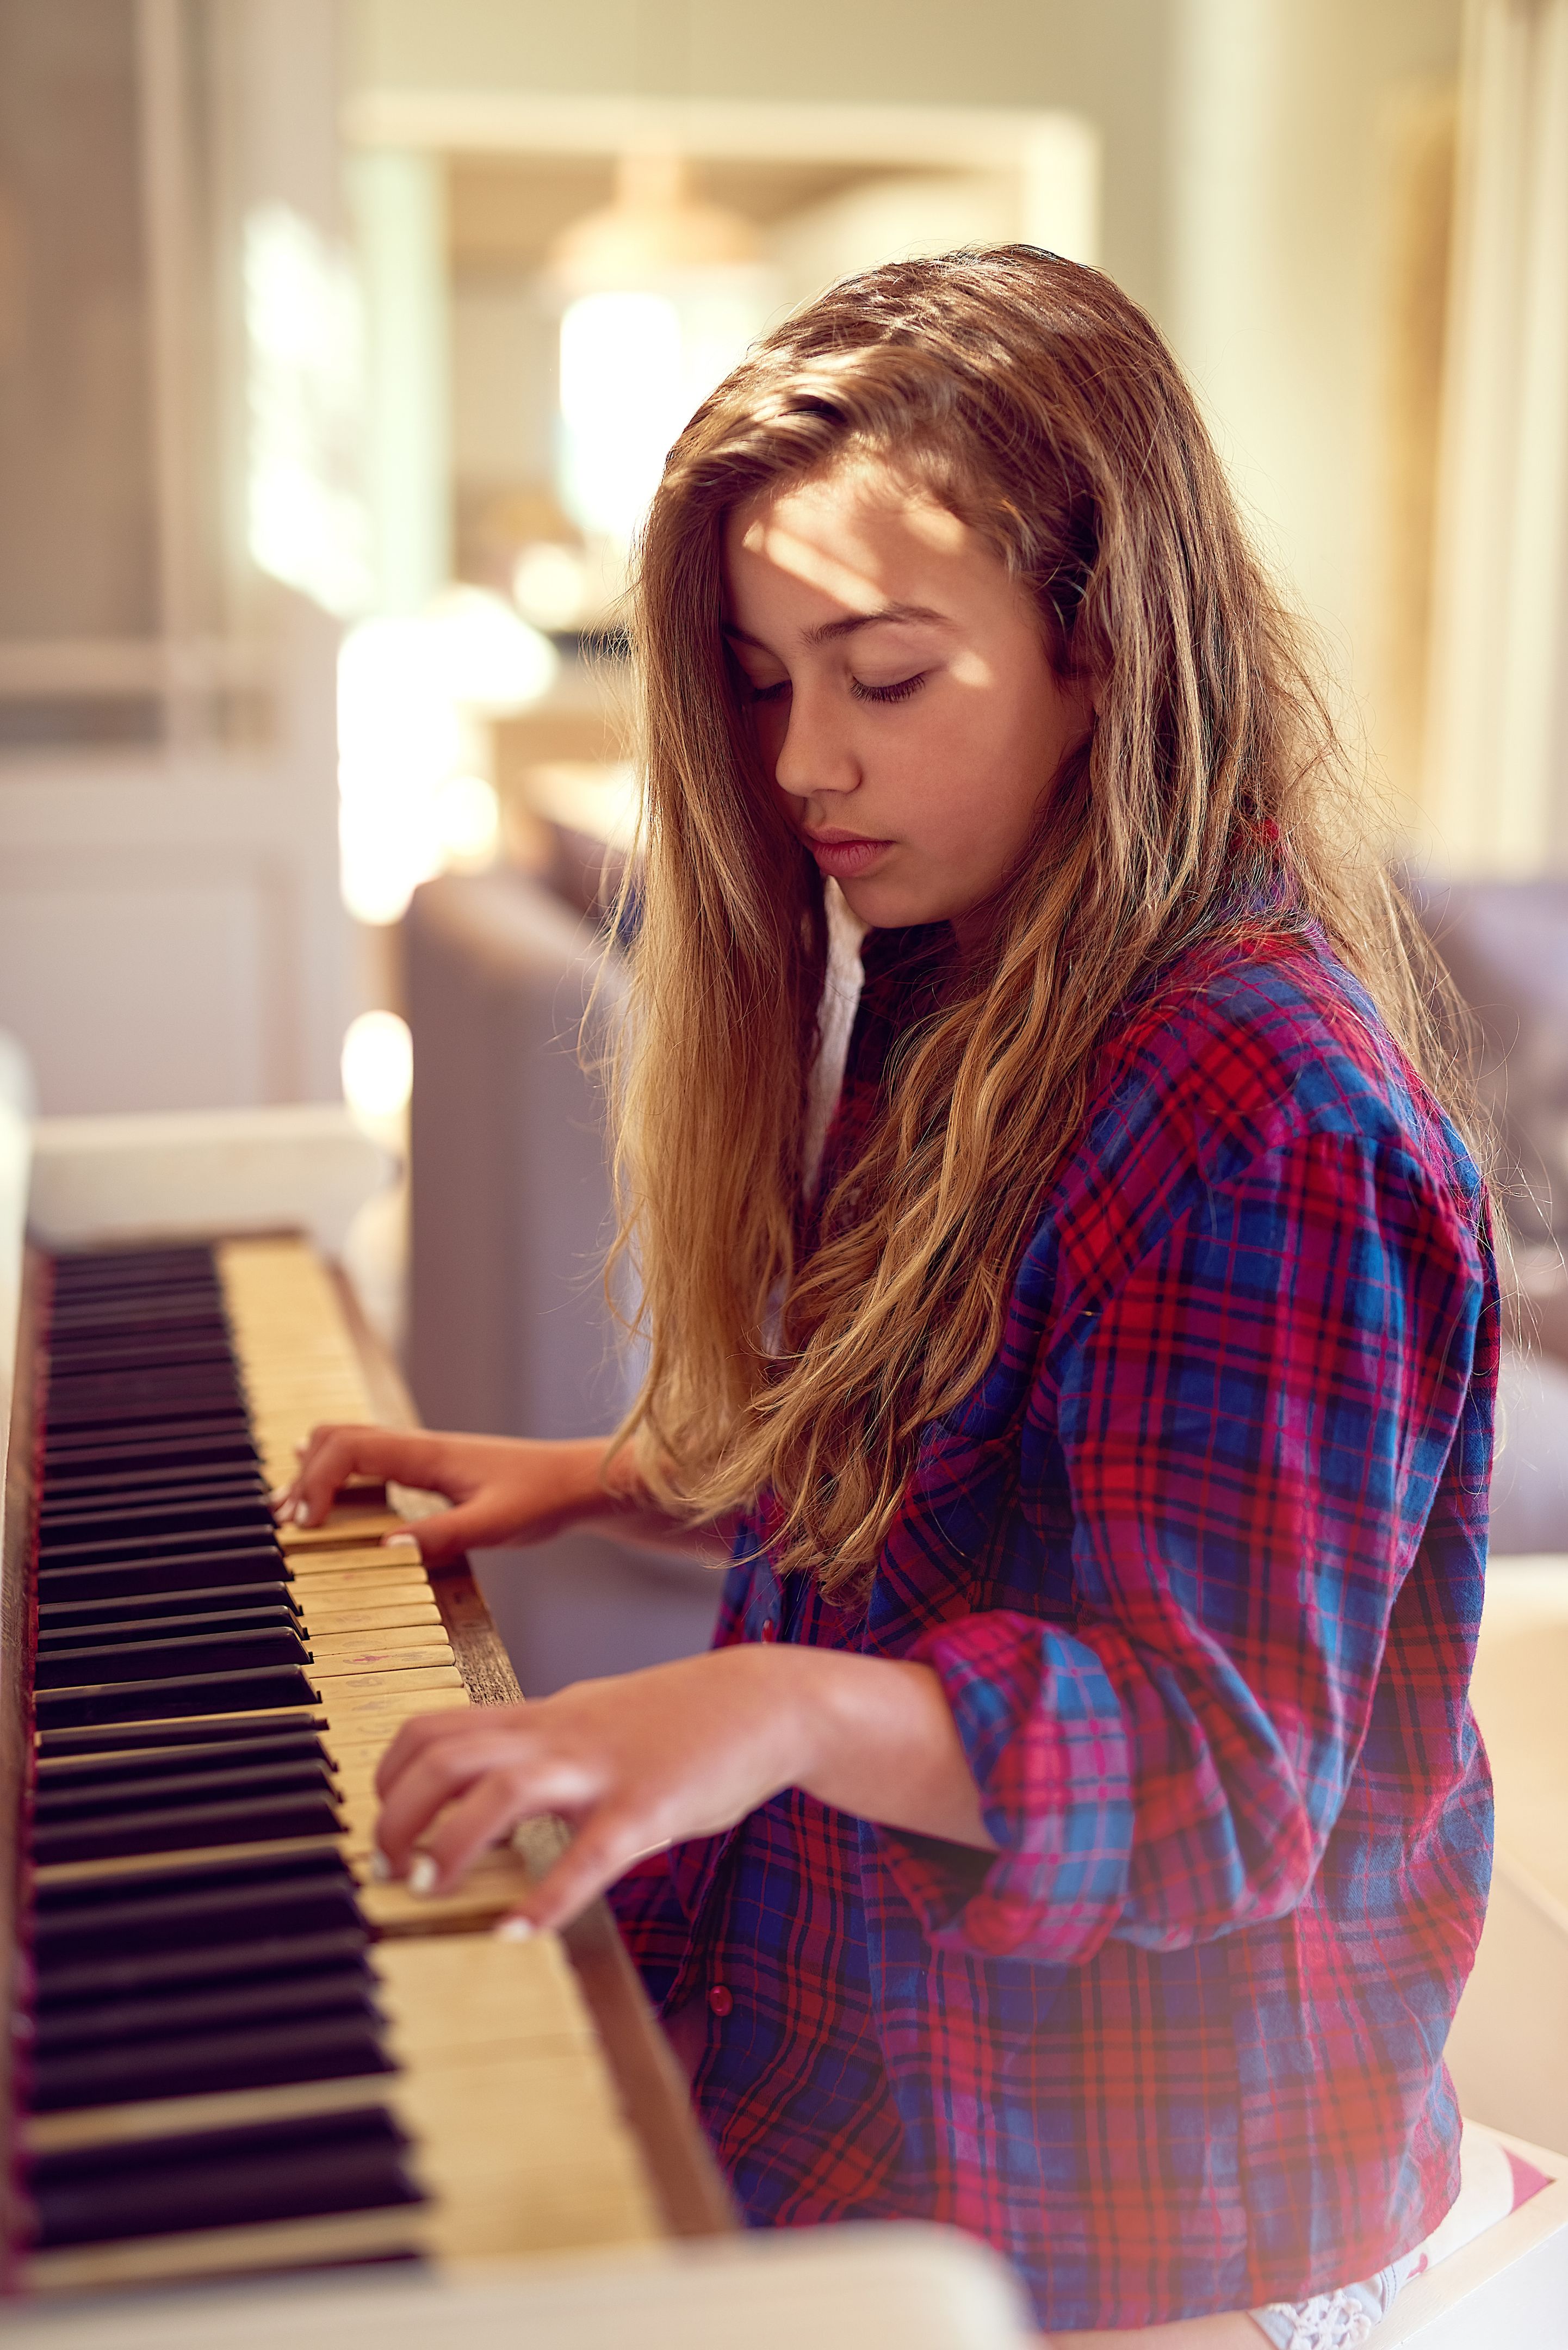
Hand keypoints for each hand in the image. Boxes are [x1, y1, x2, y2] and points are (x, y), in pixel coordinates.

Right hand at [274, 1427, 610, 1567]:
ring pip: (350, 1447)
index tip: (304, 1523)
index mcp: (427, 1453)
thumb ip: (442, 1536)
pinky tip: (329, 1500)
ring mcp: (422, 1457)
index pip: (349, 1448)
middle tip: (284, 1519)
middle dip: (303, 1474)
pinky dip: (340, 1478)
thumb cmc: (543, 1497)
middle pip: (338, 1437)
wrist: (577, 1482)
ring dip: (317, 1474)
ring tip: (292, 1513)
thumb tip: (384, 1549)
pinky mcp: (429, 1471)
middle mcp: (418, 1447)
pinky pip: (371, 1464)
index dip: (316, 1480)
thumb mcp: (495, 1525)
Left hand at [374, 1647, 806, 1928]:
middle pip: (443, 1757)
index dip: (390, 1779)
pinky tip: (520, 1933)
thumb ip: (540, 1747)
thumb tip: (486, 1788)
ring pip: (498, 1793)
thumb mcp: (594, 1719)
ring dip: (450, 1847)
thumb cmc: (680, 1719)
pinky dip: (546, 1898)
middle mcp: (557, 1736)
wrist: (765, 1701)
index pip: (434, 1729)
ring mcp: (600, 1769)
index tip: (383, 1826)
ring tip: (434, 1891)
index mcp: (541, 1719)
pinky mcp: (648, 1807)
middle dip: (398, 1816)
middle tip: (392, 1870)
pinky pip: (587, 1855)